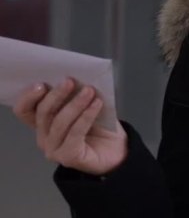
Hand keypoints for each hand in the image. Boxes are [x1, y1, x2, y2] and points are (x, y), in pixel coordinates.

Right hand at [12, 78, 127, 175]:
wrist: (118, 149)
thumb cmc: (101, 126)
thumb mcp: (86, 105)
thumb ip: (76, 94)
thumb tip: (75, 77)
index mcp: (43, 123)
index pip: (24, 111)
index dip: (28, 97)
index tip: (41, 83)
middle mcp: (44, 137)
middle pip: (42, 114)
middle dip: (56, 95)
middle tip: (70, 81)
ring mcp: (54, 150)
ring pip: (59, 123)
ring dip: (75, 104)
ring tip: (90, 91)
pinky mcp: (68, 157)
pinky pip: (75, 133)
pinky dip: (86, 116)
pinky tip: (97, 105)